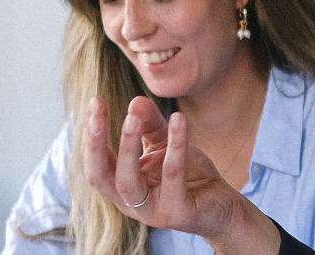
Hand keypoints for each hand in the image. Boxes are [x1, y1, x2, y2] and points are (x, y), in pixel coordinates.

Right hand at [80, 96, 279, 254]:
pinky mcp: (177, 213)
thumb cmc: (189, 176)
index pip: (96, 162)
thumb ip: (151, 125)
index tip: (95, 101)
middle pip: (100, 176)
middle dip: (95, 142)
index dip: (92, 133)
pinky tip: (179, 120)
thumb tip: (135, 101)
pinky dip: (176, 147)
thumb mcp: (166, 146)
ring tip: (132, 117)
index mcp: (121, 186)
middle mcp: (130, 203)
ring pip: (128, 183)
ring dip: (128, 147)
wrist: (222, 206)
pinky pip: (173, 177)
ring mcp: (152, 212)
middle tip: (97, 110)